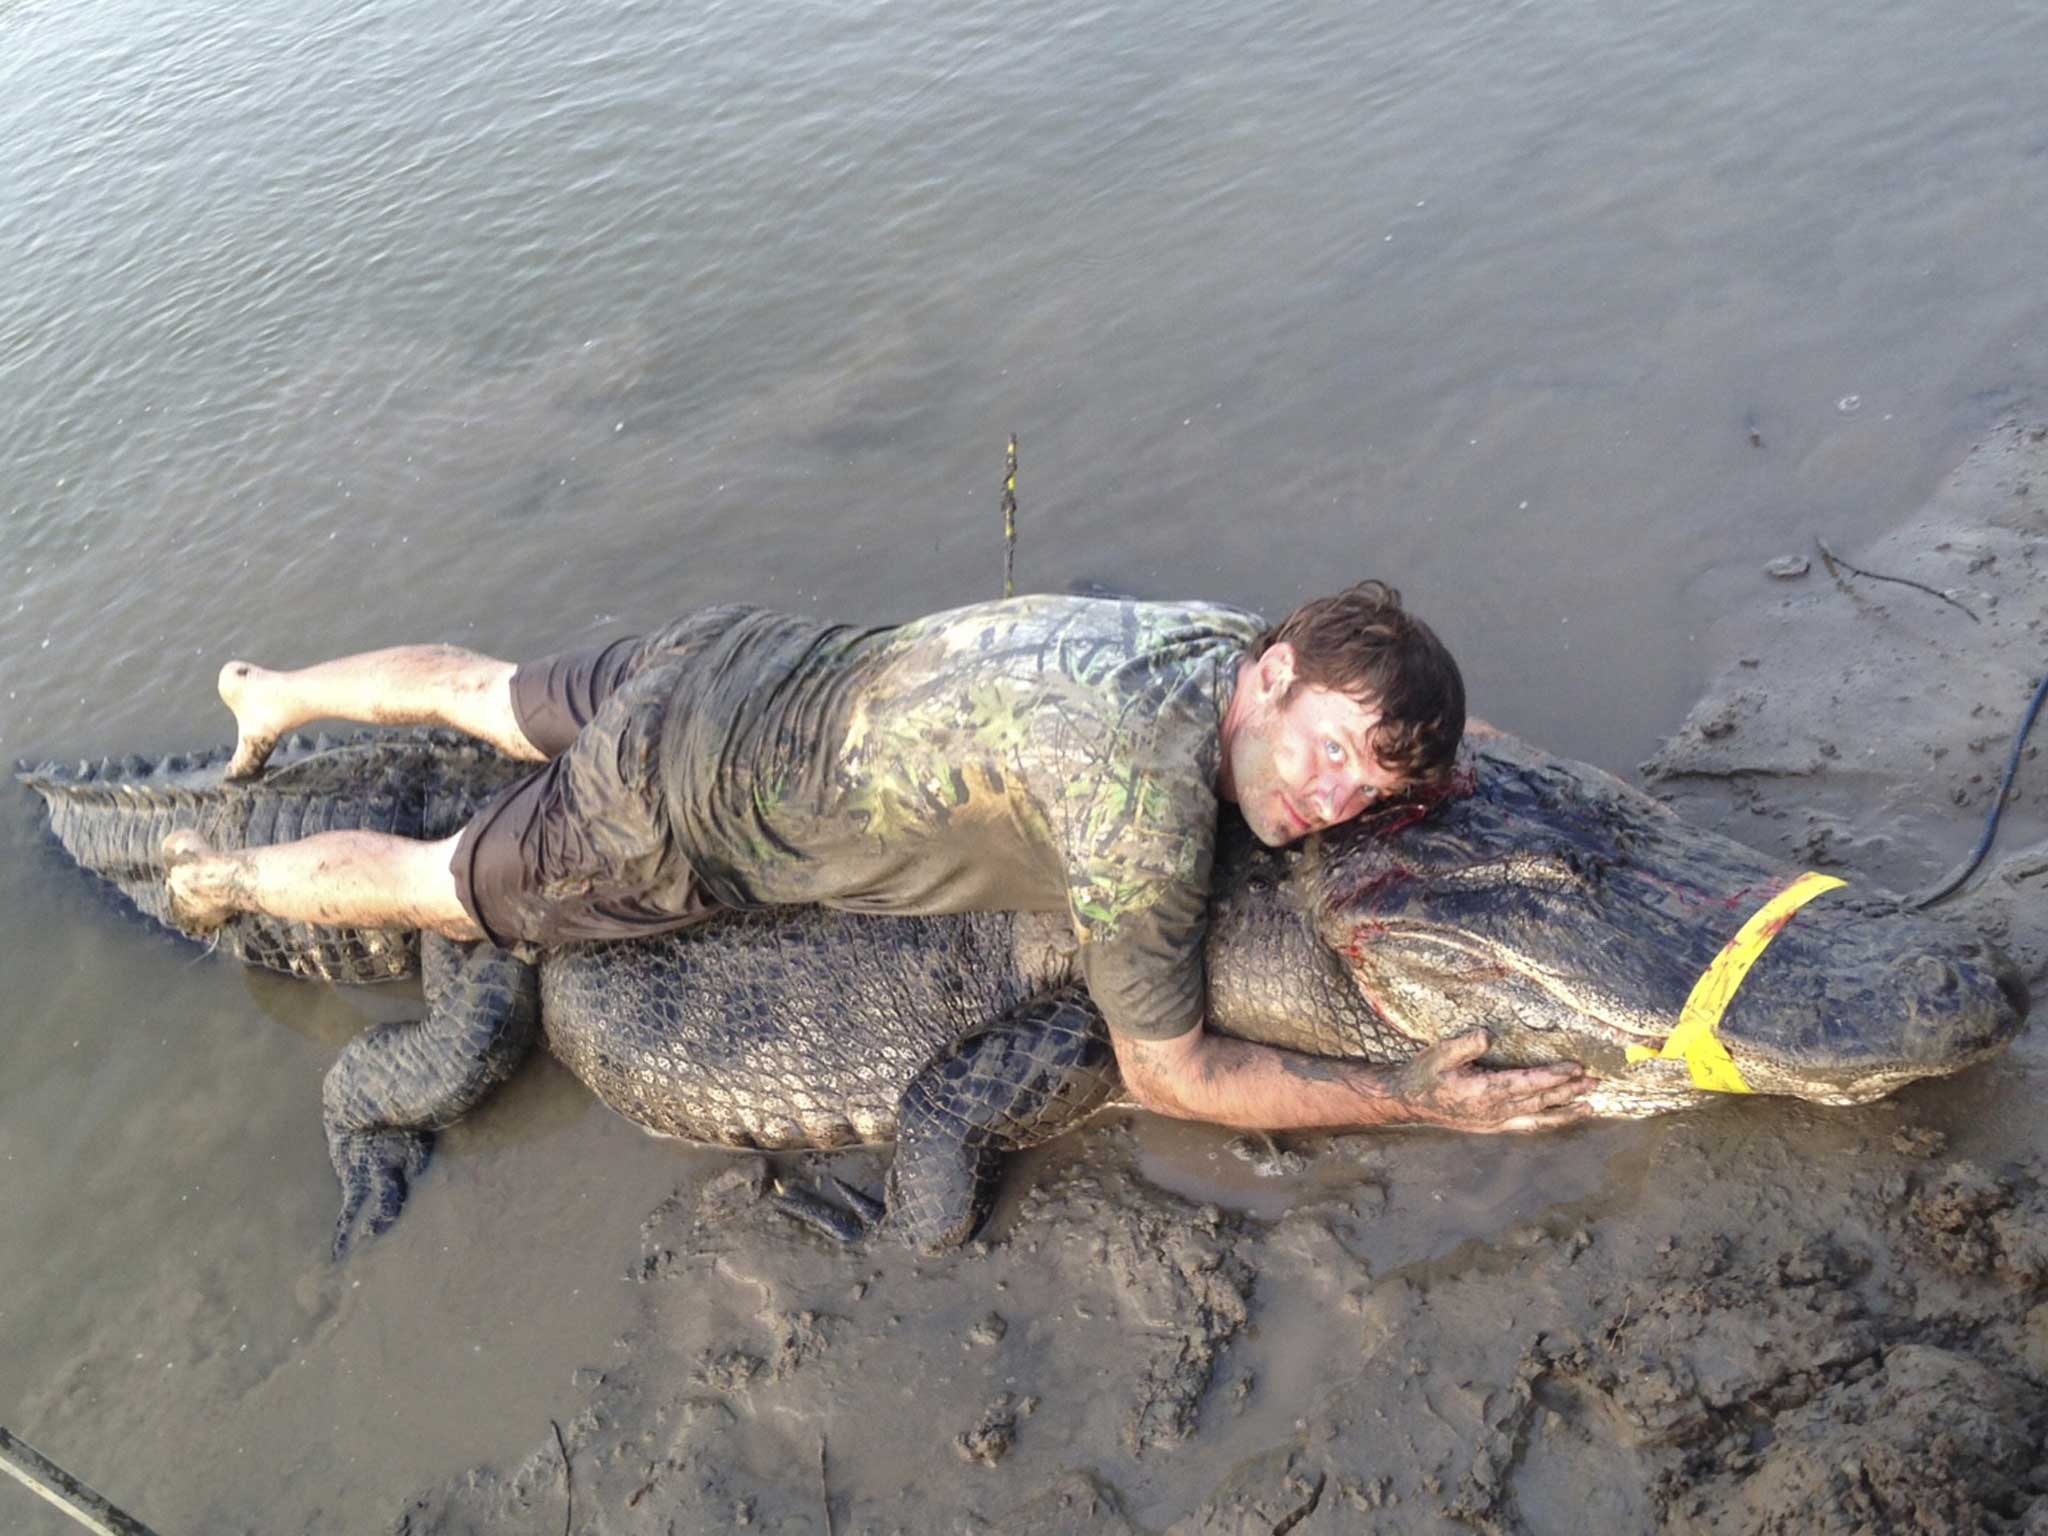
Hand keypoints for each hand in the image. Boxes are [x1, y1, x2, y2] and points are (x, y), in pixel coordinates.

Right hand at [1392, 1028, 1590, 1132]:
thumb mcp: (1439, 1054)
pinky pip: (1528, 1125)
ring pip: (1538, 1118)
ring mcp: (1495, 1121)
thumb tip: (1487, 1034)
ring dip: (1565, 1111)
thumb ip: (1464, 1045)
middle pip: (1540, 1102)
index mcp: (1484, 1092)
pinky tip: (1560, 1117)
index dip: (1553, 1075)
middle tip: (1595, 1082)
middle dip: (1569, 1091)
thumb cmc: (1425, 1074)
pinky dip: (1548, 1122)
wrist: (1409, 1102)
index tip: (1576, 1067)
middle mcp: (1494, 1110)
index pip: (1528, 1083)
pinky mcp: (1493, 1126)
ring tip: (1590, 1105)